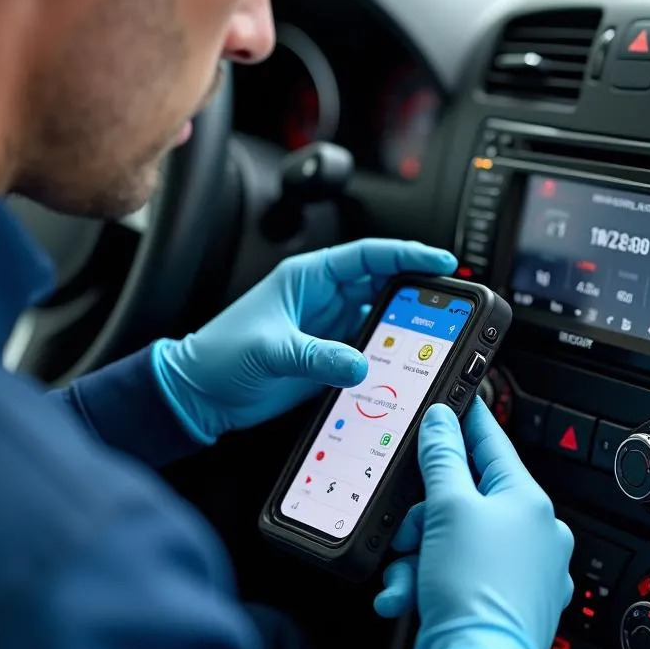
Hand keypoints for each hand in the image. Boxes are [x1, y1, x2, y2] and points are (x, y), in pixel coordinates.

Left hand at [152, 239, 456, 442]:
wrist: (199, 393)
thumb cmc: (220, 355)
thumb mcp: (269, 350)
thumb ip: (315, 356)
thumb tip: (359, 364)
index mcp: (308, 277)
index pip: (367, 256)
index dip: (407, 255)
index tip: (440, 261)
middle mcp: (324, 298)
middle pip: (382, 284)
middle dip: (416, 290)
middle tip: (450, 301)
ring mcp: (330, 328)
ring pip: (381, 318)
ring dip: (406, 326)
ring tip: (435, 335)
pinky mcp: (330, 357)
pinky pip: (369, 351)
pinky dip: (388, 356)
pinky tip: (404, 366)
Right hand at [374, 398, 573, 648]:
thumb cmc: (474, 592)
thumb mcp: (448, 508)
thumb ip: (442, 458)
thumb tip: (442, 421)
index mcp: (529, 503)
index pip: (493, 444)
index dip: (466, 421)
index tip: (451, 402)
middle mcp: (535, 535)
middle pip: (468, 499)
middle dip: (426, 514)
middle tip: (407, 527)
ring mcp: (524, 573)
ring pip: (457, 540)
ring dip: (420, 553)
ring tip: (403, 575)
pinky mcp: (506, 604)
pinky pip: (460, 575)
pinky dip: (429, 581)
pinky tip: (405, 595)